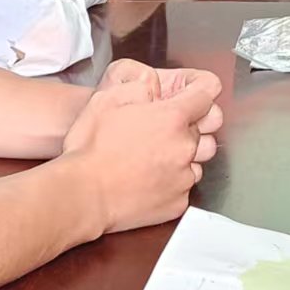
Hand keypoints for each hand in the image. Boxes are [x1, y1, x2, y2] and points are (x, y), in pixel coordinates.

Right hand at [62, 66, 224, 234]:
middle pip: (201, 130)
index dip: (198, 93)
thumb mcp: (107, 99)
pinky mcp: (178, 203)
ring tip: (150, 159)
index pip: (206, 95)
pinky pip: (183, 187)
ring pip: (195, 160)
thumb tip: (154, 87)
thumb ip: (140, 86)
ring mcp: (183, 177)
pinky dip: (171, 183)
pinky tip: (147, 180)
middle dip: (184, 128)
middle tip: (156, 133)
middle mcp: (184, 147)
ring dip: (180, 157)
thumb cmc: (90, 149)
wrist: (83, 195)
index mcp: (172, 117)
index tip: (192, 97)